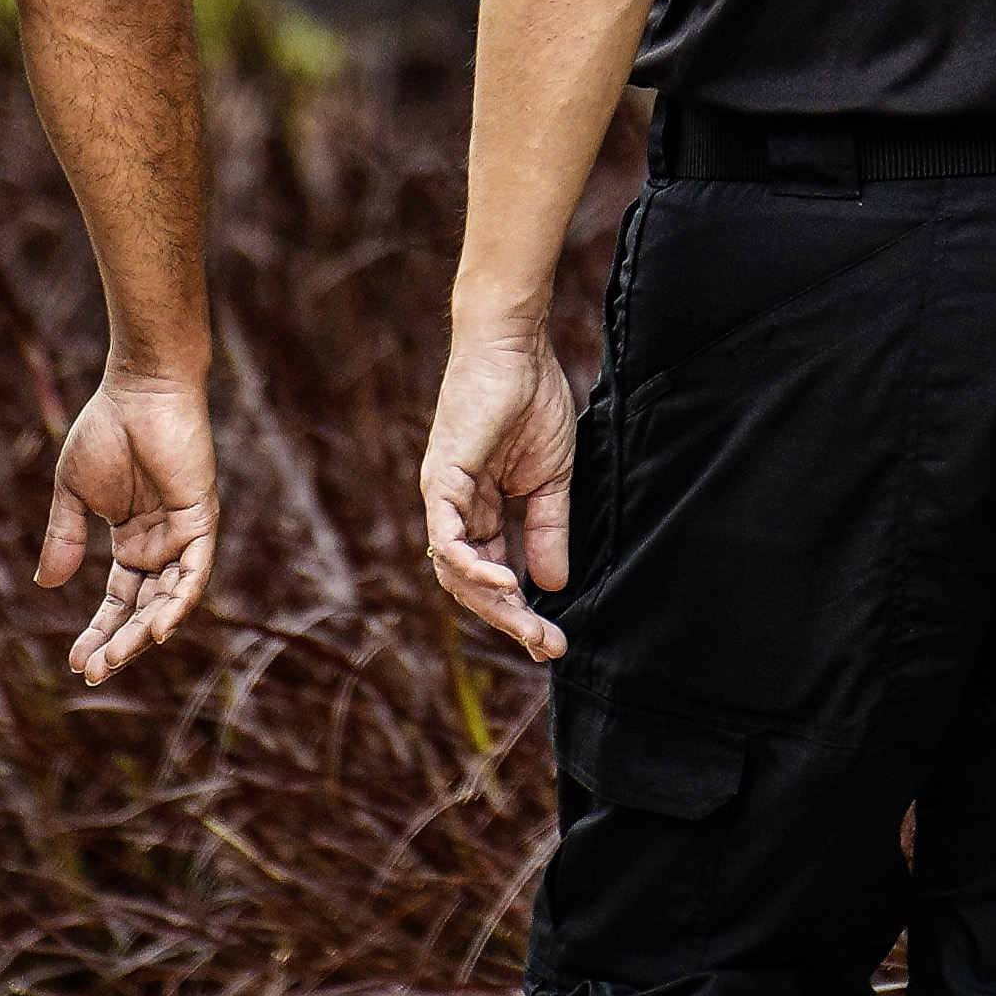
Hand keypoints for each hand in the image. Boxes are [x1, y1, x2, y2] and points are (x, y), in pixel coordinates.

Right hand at [36, 364, 218, 687]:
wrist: (138, 390)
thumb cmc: (107, 431)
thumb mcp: (73, 494)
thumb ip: (63, 538)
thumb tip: (46, 585)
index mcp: (133, 541)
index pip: (120, 599)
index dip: (100, 631)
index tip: (77, 662)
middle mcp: (161, 545)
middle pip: (144, 608)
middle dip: (120, 643)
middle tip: (93, 672)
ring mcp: (183, 534)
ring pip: (169, 599)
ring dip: (144, 632)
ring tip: (116, 660)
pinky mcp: (201, 519)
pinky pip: (195, 571)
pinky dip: (179, 601)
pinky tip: (159, 630)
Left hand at [421, 325, 579, 664]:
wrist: (517, 349)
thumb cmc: (532, 401)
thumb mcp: (551, 480)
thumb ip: (548, 530)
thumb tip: (553, 583)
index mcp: (479, 511)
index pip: (493, 574)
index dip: (521, 610)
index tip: (553, 640)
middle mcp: (454, 510)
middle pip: (472, 584)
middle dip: (512, 618)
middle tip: (548, 646)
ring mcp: (444, 497)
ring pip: (456, 570)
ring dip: (494, 603)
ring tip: (531, 626)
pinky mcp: (441, 480)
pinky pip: (447, 536)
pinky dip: (470, 564)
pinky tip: (503, 582)